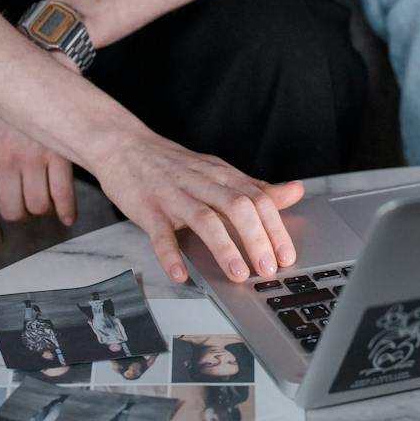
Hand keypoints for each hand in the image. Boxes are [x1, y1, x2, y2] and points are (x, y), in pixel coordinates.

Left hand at [0, 103, 76, 247]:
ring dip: (43, 211)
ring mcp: (33, 156)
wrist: (40, 61)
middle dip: (21, 214)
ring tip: (46, 204)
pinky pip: (62, 194)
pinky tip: (67, 216)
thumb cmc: (10, 98)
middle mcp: (6, 158)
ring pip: (37, 206)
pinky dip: (66, 211)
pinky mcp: (59, 153)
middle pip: (11, 209)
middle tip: (27, 207)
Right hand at [84, 117, 303, 286]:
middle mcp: (202, 183)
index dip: (275, 228)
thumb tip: (294, 192)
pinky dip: (170, 254)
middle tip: (268, 269)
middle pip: (237, 207)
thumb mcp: (218, 172)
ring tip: (237, 274)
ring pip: (204, 219)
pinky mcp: (147, 208)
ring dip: (224, 248)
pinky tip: (180, 274)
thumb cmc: (174, 165)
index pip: (258, 198)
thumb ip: (255, 187)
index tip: (287, 255)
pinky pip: (160, 232)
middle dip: (257, 239)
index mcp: (222, 176)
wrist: (125, 145)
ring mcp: (174, 195)